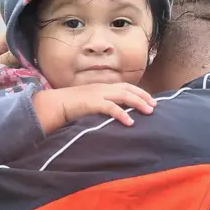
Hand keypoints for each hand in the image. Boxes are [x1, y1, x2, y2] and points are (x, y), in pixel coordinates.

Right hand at [33, 83, 156, 133]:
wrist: (54, 104)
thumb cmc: (70, 106)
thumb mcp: (89, 103)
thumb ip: (101, 105)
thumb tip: (114, 114)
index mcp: (101, 87)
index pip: (125, 86)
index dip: (139, 92)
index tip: (150, 99)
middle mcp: (102, 87)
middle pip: (128, 89)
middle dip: (143, 96)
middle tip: (155, 106)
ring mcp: (98, 94)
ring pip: (124, 96)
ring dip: (138, 103)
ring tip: (149, 112)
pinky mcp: (93, 103)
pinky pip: (111, 108)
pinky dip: (122, 114)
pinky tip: (130, 122)